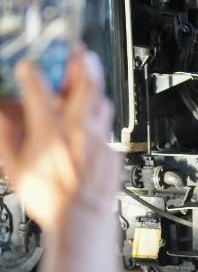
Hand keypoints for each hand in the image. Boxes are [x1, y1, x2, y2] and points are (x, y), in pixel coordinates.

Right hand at [0, 50, 117, 229]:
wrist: (83, 219)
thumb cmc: (51, 199)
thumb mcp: (14, 169)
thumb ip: (5, 137)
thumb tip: (1, 115)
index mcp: (49, 132)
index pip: (38, 87)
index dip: (32, 71)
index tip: (29, 67)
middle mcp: (78, 131)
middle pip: (85, 83)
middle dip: (81, 62)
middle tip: (78, 51)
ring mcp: (99, 139)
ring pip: (102, 101)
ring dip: (94, 89)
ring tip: (87, 80)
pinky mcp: (112, 149)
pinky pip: (107, 126)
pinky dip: (99, 118)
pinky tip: (91, 121)